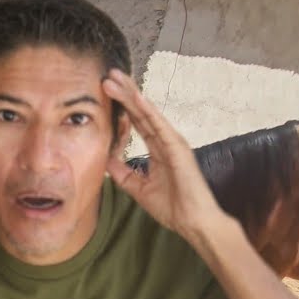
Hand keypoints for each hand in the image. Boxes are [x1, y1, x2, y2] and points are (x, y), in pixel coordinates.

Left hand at [101, 69, 227, 239]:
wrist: (193, 223)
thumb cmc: (172, 207)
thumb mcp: (139, 188)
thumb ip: (123, 173)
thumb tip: (106, 160)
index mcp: (158, 148)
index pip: (137, 122)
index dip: (122, 106)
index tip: (106, 91)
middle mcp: (166, 141)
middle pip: (142, 111)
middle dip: (125, 93)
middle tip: (108, 75)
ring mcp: (173, 142)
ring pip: (149, 113)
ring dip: (132, 96)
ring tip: (116, 80)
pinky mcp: (178, 149)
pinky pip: (160, 127)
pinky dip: (148, 112)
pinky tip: (137, 98)